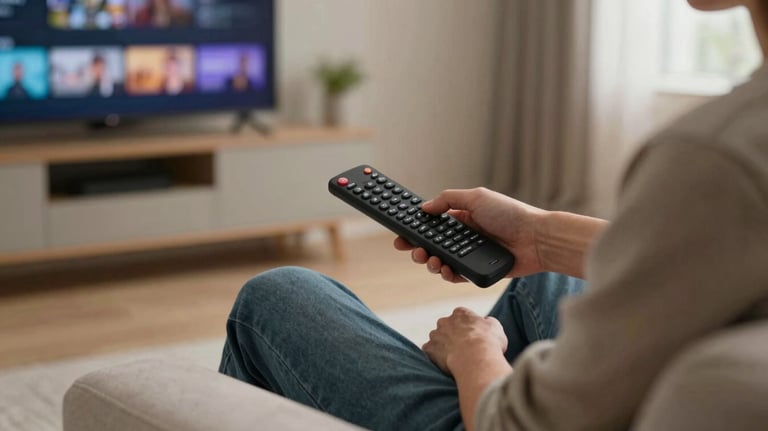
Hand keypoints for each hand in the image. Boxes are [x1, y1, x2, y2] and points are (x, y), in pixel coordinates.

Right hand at [394, 187, 546, 281]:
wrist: (536, 239)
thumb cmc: (510, 214)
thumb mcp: (477, 198)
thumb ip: (448, 200)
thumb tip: (424, 207)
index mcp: (463, 218)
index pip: (433, 224)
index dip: (416, 229)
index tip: (401, 233)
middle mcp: (465, 237)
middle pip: (433, 245)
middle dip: (418, 248)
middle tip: (411, 250)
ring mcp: (471, 255)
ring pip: (441, 262)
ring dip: (431, 262)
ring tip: (430, 260)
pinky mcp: (478, 271)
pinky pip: (456, 275)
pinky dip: (447, 274)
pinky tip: (445, 270)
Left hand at [422, 307, 507, 374]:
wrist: (476, 358)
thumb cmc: (488, 342)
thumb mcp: (495, 328)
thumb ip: (488, 323)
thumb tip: (486, 322)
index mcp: (461, 313)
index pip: (460, 317)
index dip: (466, 327)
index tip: (471, 337)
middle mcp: (445, 321)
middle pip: (445, 327)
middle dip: (451, 336)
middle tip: (462, 349)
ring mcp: (435, 335)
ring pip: (436, 339)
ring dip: (442, 346)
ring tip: (453, 358)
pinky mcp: (429, 348)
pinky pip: (429, 352)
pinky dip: (435, 357)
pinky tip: (444, 364)